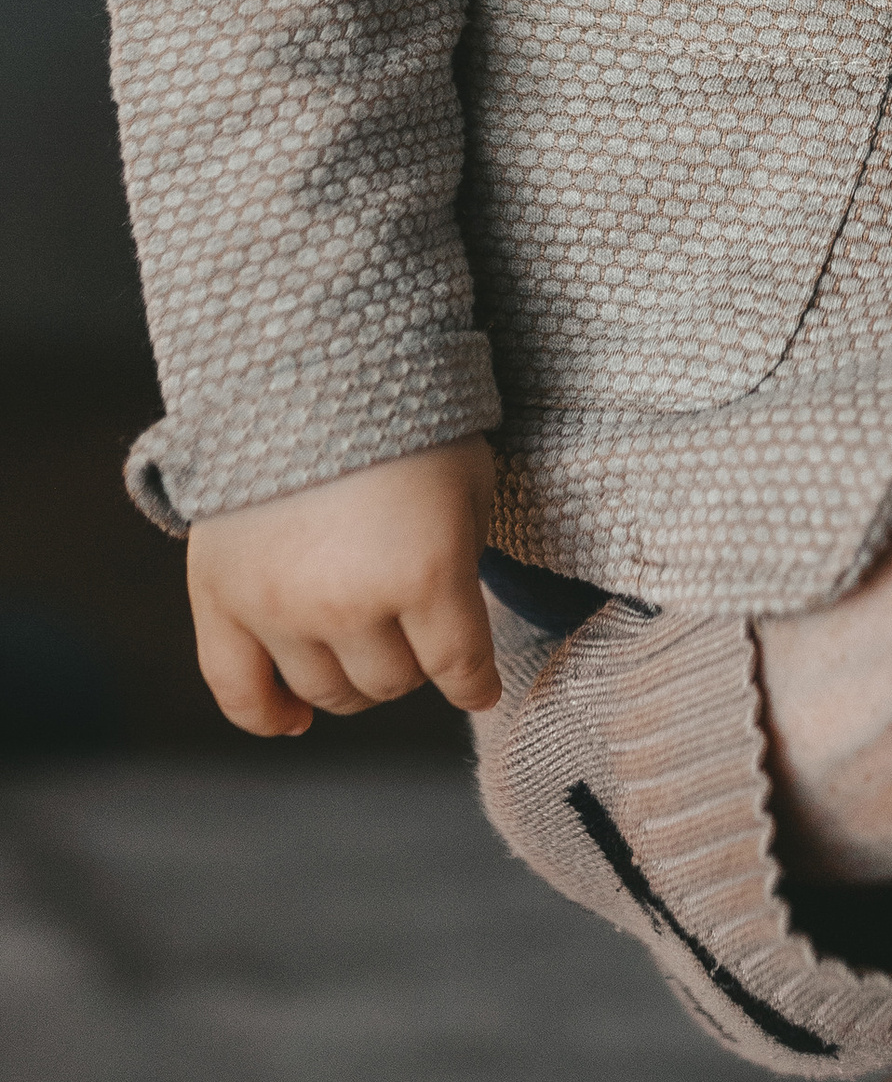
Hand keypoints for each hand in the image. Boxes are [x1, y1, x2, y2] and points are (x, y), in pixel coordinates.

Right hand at [185, 434, 499, 735]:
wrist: (305, 362)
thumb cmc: (406, 416)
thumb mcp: (469, 480)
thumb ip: (466, 560)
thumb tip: (459, 633)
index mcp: (425, 572)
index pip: (458, 666)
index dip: (475, 682)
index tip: (480, 686)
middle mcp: (350, 604)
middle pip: (393, 683)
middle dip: (414, 663)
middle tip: (414, 629)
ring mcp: (280, 609)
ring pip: (328, 694)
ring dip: (355, 680)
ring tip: (362, 647)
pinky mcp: (221, 601)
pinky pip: (239, 694)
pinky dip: (268, 718)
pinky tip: (292, 719)